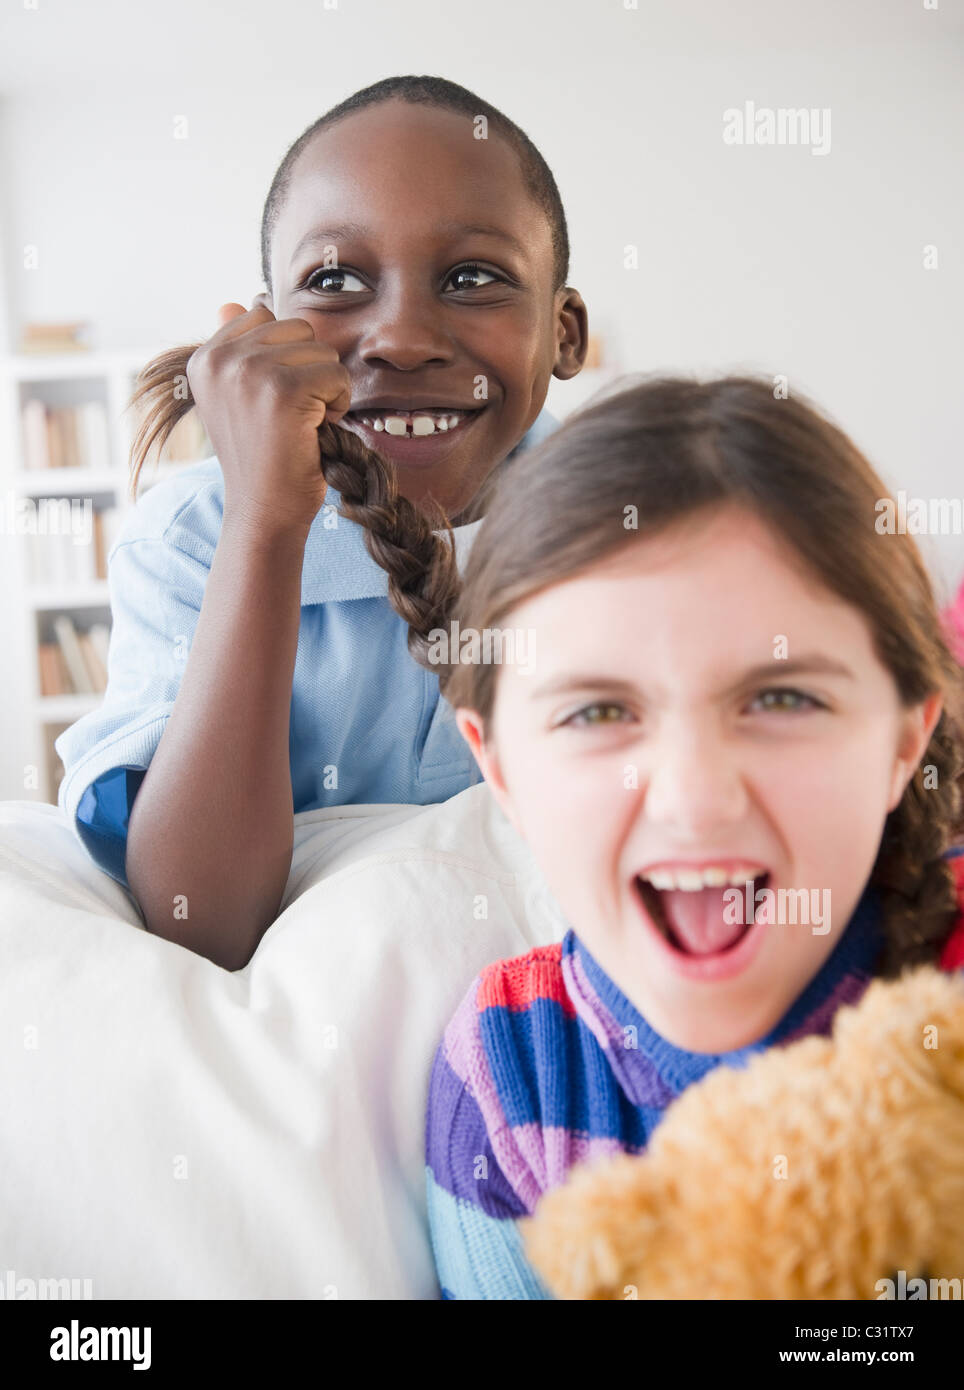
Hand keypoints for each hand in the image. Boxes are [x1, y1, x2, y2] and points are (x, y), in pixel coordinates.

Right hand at [187, 294, 351, 533]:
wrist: (264, 510)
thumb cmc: (263, 457)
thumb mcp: (240, 398)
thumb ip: (239, 349)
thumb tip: (234, 301)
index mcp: (206, 357)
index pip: (265, 317)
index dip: (285, 359)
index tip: (270, 402)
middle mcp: (220, 359)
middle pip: (298, 329)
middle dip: (309, 371)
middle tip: (291, 416)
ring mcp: (249, 372)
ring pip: (322, 351)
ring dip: (326, 390)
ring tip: (301, 425)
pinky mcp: (282, 390)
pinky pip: (337, 376)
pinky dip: (338, 406)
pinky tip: (315, 433)